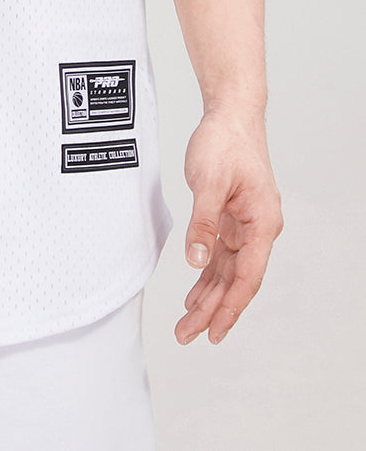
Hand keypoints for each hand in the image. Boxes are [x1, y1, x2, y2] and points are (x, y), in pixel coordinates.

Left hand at [175, 109, 282, 344]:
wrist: (231, 115)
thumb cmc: (225, 142)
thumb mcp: (209, 182)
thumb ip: (203, 223)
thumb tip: (197, 261)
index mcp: (262, 223)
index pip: (247, 276)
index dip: (230, 307)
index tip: (214, 331)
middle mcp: (258, 229)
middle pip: (236, 280)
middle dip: (213, 310)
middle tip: (188, 335)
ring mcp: (246, 225)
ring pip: (227, 271)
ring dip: (209, 297)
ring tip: (188, 323)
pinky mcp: (232, 217)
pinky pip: (220, 254)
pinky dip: (207, 274)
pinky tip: (196, 292)